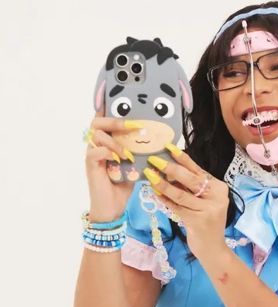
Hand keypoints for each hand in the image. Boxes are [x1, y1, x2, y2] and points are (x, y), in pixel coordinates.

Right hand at [84, 106, 142, 221]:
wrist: (113, 208)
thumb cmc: (124, 184)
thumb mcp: (136, 163)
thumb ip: (139, 149)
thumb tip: (157, 137)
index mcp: (106, 142)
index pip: (104, 119)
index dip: (108, 107)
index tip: (118, 99)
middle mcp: (96, 146)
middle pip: (97, 122)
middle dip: (116, 120)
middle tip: (135, 125)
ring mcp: (92, 155)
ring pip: (96, 135)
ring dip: (116, 142)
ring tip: (129, 154)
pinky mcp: (91, 167)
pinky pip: (95, 151)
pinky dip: (110, 153)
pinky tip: (121, 160)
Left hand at [144, 152, 229, 259]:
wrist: (213, 249)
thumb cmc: (205, 222)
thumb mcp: (202, 202)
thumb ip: (191, 188)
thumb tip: (168, 168)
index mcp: (219, 188)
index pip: (198, 169)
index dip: (182, 158)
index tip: (168, 146)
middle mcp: (217, 197)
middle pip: (190, 179)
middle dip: (170, 168)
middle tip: (154, 159)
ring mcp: (209, 209)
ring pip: (181, 194)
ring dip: (163, 184)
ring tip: (150, 176)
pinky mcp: (198, 221)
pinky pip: (177, 207)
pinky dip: (164, 200)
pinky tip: (154, 193)